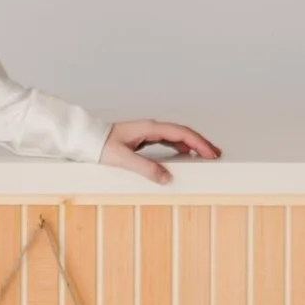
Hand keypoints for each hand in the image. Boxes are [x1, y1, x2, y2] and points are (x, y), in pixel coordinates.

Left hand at [99, 119, 221, 184]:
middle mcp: (151, 127)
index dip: (199, 143)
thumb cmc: (100, 146)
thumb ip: (144, 168)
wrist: (87, 140)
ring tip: (207, 155)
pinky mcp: (145, 139)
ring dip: (193, 144)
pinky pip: (169, 141)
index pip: (181, 133)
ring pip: (178, 136)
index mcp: (150, 128)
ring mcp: (149, 132)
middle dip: (201, 143)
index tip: (211, 153)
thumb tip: (166, 178)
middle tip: (217, 154)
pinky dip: (182, 147)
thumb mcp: (123, 159)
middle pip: (183, 132)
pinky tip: (188, 154)